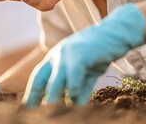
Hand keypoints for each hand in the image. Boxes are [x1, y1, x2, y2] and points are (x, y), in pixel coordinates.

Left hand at [22, 3, 145, 107]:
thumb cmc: (101, 52)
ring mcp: (68, 54)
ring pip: (56, 82)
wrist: (118, 32)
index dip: (32, 94)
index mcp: (56, 57)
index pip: (38, 78)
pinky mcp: (81, 55)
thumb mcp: (86, 71)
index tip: (27, 108)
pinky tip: (75, 101)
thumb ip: (79, 86)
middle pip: (41, 80)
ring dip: (53, 100)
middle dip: (35, 98)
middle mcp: (58, 55)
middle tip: (33, 114)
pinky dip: (74, 89)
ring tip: (51, 114)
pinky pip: (74, 76)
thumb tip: (75, 104)